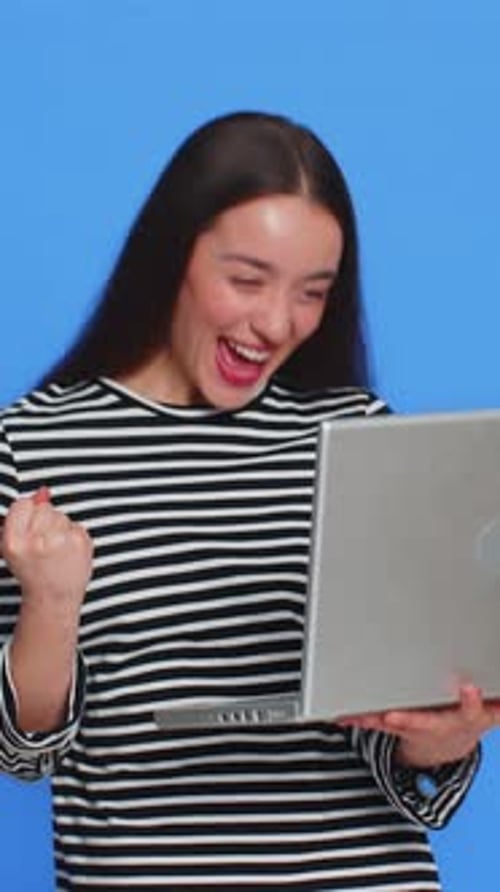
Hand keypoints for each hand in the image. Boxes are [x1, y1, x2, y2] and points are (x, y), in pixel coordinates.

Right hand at [1, 487, 92, 609]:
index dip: (26, 515)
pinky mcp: (81, 543)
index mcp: (14, 542)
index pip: (21, 504)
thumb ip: (20, 517)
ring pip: (61, 515)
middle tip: (43, 544)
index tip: (28, 531)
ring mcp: (61, 542)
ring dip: (59, 528)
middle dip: (45, 521)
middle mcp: (37, 542)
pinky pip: (76, 524)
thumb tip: (43, 491)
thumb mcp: (12, 547)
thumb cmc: (31, 571)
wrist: (54, 597)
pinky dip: (73, 536)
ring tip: (55, 550)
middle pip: (44, 508)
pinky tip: (68, 553)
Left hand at [337, 685, 499, 767]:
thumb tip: (494, 689)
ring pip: (393, 723)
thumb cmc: (467, 714)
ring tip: (355, 715)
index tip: (467, 688)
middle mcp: (439, 724)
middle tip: (392, 716)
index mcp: (465, 717)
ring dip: (373, 720)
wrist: (451, 742)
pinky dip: (358, 718)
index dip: (470, 699)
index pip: (470, 709)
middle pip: (424, 723)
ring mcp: (416, 726)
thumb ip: (493, 700)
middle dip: (408, 719)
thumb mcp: (491, 710)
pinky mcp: (396, 724)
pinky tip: (341, 715)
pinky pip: (374, 721)